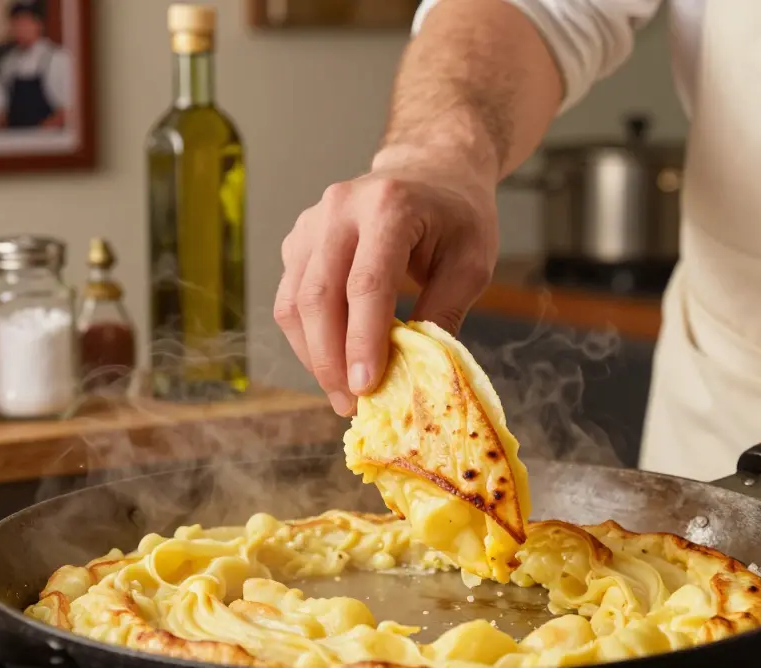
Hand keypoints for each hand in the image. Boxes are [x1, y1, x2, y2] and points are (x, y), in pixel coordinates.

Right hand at [276, 149, 498, 415]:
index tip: (366, 388)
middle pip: (318, 295)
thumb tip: (415, 375)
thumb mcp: (471, 263)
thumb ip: (443, 314)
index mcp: (389, 206)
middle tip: (350, 403)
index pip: (366, 283)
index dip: (363, 340)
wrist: (431, 170)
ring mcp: (311, 221)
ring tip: (341, 393)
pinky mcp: (297, 240)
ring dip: (313, 355)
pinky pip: (289, 299)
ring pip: (294, 302)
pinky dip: (307, 338)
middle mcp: (340, 208)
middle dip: (330, 359)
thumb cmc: (457, 217)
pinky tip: (332, 362)